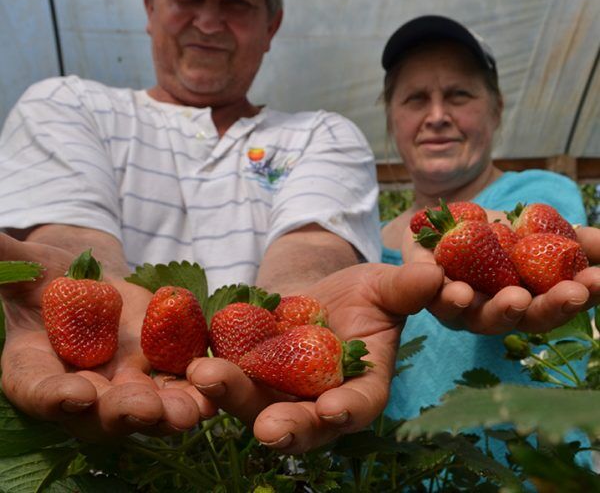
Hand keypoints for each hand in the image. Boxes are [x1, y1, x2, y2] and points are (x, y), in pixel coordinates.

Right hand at [0, 233, 214, 438]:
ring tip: (193, 410)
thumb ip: (8, 262)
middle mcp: (82, 387)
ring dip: (170, 412)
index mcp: (36, 367)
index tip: (75, 393)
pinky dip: (199, 390)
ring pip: (146, 409)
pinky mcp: (160, 369)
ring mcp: (124, 383)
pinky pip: (180, 385)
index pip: (38, 389)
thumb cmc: (50, 277)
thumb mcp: (28, 266)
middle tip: (145, 408)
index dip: (54, 396)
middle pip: (98, 413)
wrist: (92, 282)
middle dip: (122, 412)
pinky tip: (218, 391)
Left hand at [187, 261, 444, 453]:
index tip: (333, 410)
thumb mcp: (383, 285)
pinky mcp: (246, 372)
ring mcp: (279, 389)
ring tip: (209, 377)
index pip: (360, 404)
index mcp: (360, 384)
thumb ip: (406, 287)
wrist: (318, 290)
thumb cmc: (361, 293)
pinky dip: (211, 372)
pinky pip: (227, 376)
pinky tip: (192, 359)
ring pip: (256, 403)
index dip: (349, 410)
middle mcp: (318, 398)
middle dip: (287, 425)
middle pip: (304, 420)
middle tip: (268, 429)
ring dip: (232, 396)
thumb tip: (439, 275)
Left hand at [401, 222, 599, 334]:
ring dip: (496, 309)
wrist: (443, 220)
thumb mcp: (540, 230)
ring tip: (514, 297)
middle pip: (520, 318)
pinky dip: (437, 289)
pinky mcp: (421, 288)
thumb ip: (575, 241)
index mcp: (522, 301)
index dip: (576, 297)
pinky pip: (427, 294)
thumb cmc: (499, 235)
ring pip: (473, 316)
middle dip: (547, 307)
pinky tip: (449, 282)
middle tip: (570, 293)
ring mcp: (454, 304)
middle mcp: (489, 311)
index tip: (597, 280)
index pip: (553, 306)